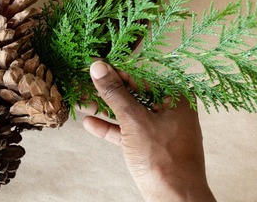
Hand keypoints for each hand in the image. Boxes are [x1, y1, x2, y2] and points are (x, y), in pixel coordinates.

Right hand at [81, 61, 215, 201]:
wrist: (175, 200)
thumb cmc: (164, 159)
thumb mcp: (134, 121)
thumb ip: (115, 93)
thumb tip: (99, 68)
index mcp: (176, 98)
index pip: (141, 77)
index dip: (115, 72)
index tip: (94, 67)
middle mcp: (171, 111)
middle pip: (134, 95)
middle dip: (107, 92)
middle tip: (84, 83)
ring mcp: (162, 130)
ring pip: (129, 114)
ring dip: (105, 109)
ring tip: (81, 100)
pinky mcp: (152, 147)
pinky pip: (129, 132)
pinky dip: (111, 128)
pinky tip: (90, 123)